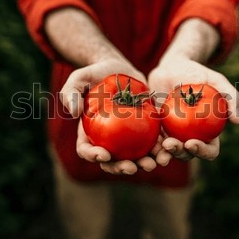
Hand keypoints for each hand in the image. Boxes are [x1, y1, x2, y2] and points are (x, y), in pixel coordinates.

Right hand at [61, 58, 165, 174]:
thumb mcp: (79, 78)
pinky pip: (152, 144)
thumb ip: (71, 93)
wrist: (120, 70)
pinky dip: (160, 149)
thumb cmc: (95, 74)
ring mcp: (127, 139)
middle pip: (112, 161)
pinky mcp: (145, 132)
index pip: (87, 150)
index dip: (93, 156)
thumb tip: (74, 113)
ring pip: (135, 158)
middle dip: (122, 168)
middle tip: (131, 167)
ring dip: (145, 164)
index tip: (104, 155)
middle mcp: (107, 141)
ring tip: (154, 164)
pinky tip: (168, 149)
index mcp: (89, 133)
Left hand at [148, 57, 238, 161]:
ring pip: (168, 152)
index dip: (203, 151)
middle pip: (187, 155)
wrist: (171, 67)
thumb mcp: (216, 80)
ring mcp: (171, 135)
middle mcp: (189, 137)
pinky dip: (150, 145)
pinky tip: (146, 142)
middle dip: (179, 153)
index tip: (191, 142)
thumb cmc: (197, 74)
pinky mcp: (155, 130)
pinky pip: (152, 141)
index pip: (209, 150)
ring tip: (159, 146)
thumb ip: (231, 97)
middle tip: (170, 143)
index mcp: (207, 132)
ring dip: (163, 155)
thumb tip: (236, 121)